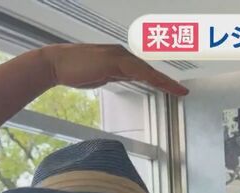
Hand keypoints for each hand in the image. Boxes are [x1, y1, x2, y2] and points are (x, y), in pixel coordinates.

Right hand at [42, 43, 187, 95]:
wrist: (56, 64)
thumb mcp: (98, 75)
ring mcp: (119, 56)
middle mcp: (122, 54)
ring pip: (147, 70)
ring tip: (179, 91)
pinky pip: (138, 71)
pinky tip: (162, 84)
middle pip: (149, 70)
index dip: (159, 80)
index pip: (143, 71)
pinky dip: (152, 77)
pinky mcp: (114, 60)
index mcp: (119, 58)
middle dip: (167, 82)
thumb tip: (120, 77)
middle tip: (183, 91)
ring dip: (164, 81)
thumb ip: (111, 75)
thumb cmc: (74, 70)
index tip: (172, 88)